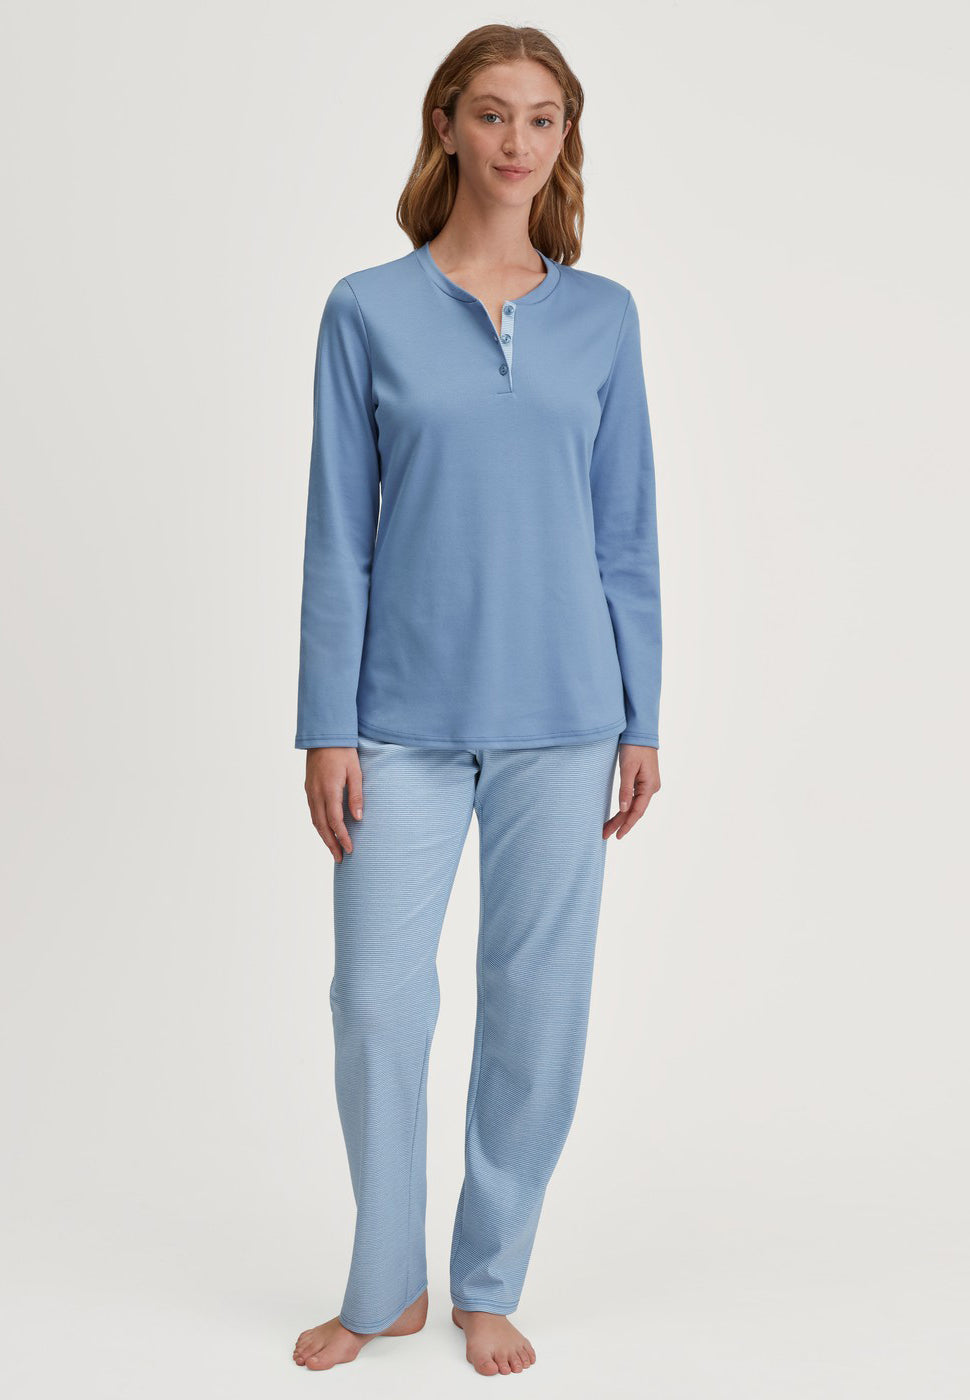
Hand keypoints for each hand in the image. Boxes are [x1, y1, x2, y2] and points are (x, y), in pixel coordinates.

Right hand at [304, 747, 363, 862]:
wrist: (323, 736)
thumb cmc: (343, 752)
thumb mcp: (355, 772)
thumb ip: (356, 796)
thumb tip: (359, 819)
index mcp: (329, 789)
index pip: (335, 820)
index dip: (342, 837)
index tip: (350, 849)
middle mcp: (316, 793)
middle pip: (322, 826)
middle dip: (331, 844)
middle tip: (340, 858)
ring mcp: (310, 792)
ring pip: (315, 821)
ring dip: (324, 837)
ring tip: (334, 850)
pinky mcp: (308, 789)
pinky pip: (312, 812)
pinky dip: (319, 825)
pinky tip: (326, 831)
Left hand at [604, 744, 659, 840]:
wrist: (640, 731)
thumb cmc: (634, 747)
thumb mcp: (628, 768)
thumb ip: (625, 789)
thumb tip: (623, 809)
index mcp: (649, 786)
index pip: (637, 811)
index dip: (627, 824)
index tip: (617, 836)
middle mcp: (651, 788)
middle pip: (635, 810)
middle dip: (620, 823)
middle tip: (605, 834)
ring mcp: (648, 785)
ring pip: (634, 806)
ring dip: (622, 816)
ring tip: (608, 828)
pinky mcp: (643, 781)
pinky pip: (634, 798)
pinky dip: (626, 807)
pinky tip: (619, 814)